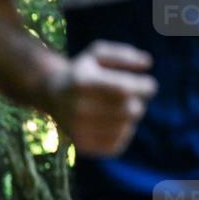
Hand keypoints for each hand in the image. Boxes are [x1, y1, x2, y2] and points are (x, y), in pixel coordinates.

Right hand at [45, 40, 157, 156]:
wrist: (51, 95)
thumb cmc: (82, 71)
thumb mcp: (97, 53)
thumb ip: (123, 54)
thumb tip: (147, 63)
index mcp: (82, 83)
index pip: (126, 89)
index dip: (146, 87)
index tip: (148, 85)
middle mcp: (78, 109)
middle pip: (131, 111)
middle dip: (137, 103)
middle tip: (130, 98)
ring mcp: (78, 130)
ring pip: (126, 127)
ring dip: (128, 118)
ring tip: (117, 110)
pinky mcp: (82, 146)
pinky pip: (118, 144)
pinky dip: (121, 133)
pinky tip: (112, 124)